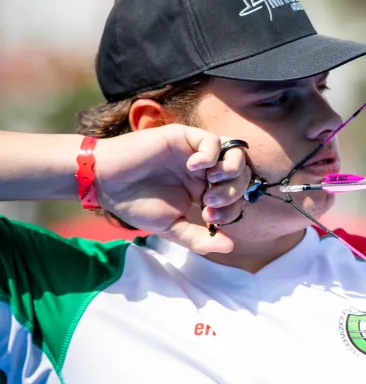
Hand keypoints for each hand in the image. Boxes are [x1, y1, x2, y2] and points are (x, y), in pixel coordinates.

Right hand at [91, 125, 251, 253]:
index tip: (209, 218)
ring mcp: (196, 152)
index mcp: (204, 190)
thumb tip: (230, 246)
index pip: (236, 197)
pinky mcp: (184, 137)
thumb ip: (199, 238)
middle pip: (241, 176)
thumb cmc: (135, 204)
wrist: (105, 184)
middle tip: (210, 202)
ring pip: (235, 154)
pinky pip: (212, 140)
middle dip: (233, 192)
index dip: (232, 209)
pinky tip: (195, 166)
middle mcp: (205, 170)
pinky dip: (211, 154)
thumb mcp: (171, 227)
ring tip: (212, 183)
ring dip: (231, 171)